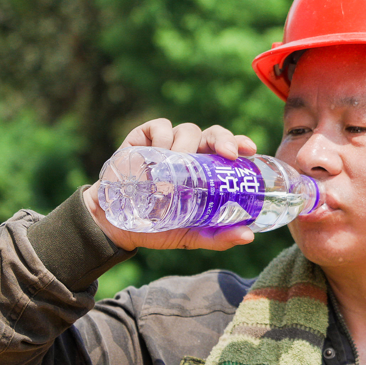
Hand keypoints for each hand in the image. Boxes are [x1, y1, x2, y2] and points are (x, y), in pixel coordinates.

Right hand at [82, 118, 259, 251]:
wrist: (116, 224)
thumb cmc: (159, 226)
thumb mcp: (192, 235)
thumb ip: (218, 237)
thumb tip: (248, 236)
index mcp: (207, 170)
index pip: (228, 151)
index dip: (240, 144)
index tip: (249, 150)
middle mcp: (191, 153)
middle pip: (213, 135)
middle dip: (223, 138)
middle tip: (228, 154)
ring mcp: (168, 144)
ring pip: (189, 130)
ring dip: (189, 145)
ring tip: (179, 166)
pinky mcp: (144, 138)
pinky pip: (160, 127)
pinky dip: (164, 136)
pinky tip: (159, 153)